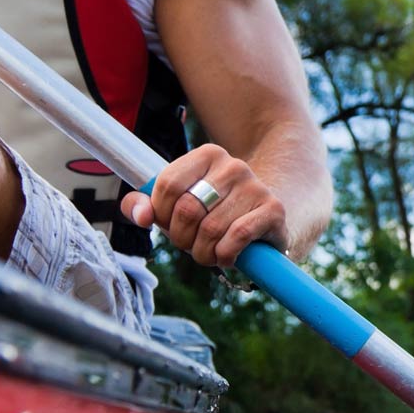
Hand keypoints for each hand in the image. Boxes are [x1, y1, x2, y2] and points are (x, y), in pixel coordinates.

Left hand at [120, 143, 288, 268]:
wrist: (266, 222)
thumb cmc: (213, 215)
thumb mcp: (176, 207)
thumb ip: (146, 206)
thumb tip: (140, 215)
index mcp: (207, 155)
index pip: (168, 185)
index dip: (161, 215)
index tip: (170, 225)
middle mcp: (233, 165)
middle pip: (188, 210)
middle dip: (182, 238)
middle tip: (190, 245)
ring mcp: (255, 186)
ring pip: (211, 229)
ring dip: (203, 253)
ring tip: (209, 253)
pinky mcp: (273, 210)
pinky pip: (237, 237)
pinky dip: (225, 256)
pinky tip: (227, 257)